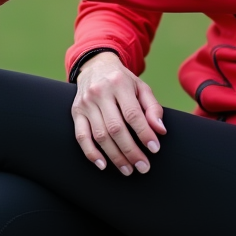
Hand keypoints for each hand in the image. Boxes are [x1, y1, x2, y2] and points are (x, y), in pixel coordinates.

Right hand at [72, 52, 165, 175]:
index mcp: (119, 84)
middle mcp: (100, 92)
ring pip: (100, 135)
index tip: (154, 149)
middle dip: (131, 151)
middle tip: (143, 167)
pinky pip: (81, 136)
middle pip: (116, 128)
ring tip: (128, 169)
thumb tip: (160, 130)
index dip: (144, 133)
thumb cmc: (123, 81)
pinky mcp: (75, 112)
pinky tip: (103, 164)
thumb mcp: (141, 87)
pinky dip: (91, 152)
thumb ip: (153, 108)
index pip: (132, 113)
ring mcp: (85, 103)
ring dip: (115, 156)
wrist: (95, 66)